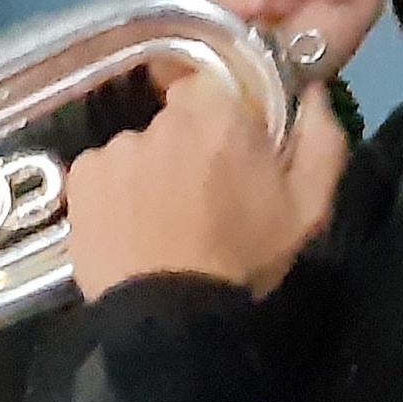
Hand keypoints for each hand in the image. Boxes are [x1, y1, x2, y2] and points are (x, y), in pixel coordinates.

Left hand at [66, 77, 349, 302]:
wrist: (170, 314)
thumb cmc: (244, 259)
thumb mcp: (308, 207)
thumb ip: (321, 140)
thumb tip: (312, 95)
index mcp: (220, 115)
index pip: (215, 87)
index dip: (222, 119)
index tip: (229, 151)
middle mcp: (161, 120)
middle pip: (175, 120)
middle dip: (188, 146)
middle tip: (199, 194)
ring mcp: (115, 147)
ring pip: (139, 147)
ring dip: (150, 171)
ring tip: (161, 218)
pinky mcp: (81, 176)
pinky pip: (103, 171)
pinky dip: (115, 192)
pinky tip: (129, 225)